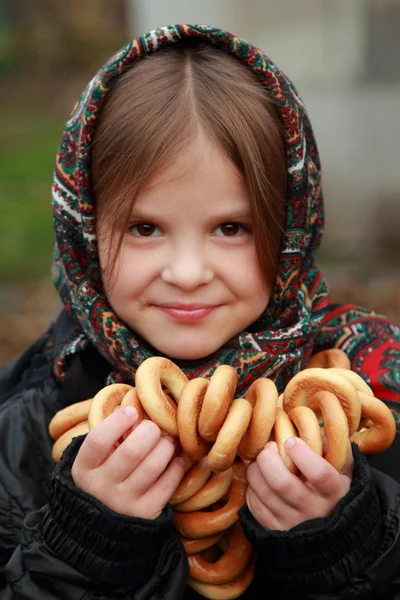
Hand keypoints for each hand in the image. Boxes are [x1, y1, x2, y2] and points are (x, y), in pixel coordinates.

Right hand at [71, 406, 185, 518]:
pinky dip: (176, 466)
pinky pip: (168, 484)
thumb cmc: (100, 479)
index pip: (98, 440)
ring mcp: (124, 503)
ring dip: (166, 446)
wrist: (99, 527)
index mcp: (84, 470)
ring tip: (168, 440)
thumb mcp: (92, 460)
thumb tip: (128, 407)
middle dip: (150, 431)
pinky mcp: (145, 514)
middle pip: (132, 451)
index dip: (118, 422)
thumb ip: (106, 435)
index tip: (131, 411)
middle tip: (154, 427)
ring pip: (153, 465)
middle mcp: (101, 488)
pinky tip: (176, 458)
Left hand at [246, 437, 353, 530]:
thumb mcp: (345, 469)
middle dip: (268, 459)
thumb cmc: (335, 489)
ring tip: (260, 460)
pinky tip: (259, 479)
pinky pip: (256, 506)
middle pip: (282, 483)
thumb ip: (336, 448)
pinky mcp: (276, 530)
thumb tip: (318, 434)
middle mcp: (313, 509)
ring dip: (255, 470)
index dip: (302, 454)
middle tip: (269, 447)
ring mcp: (293, 522)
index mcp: (334, 491)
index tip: (291, 441)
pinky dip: (252, 488)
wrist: (333, 531)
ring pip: (264, 493)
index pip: (319, 473)